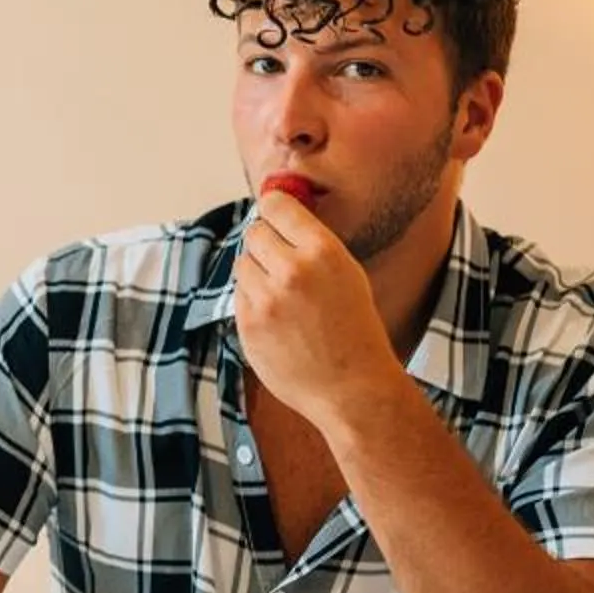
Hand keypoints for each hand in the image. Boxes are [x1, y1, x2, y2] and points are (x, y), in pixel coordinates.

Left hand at [234, 192, 405, 431]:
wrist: (351, 387)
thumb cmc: (354, 329)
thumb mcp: (346, 272)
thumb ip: (311, 244)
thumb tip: (276, 212)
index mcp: (323, 251)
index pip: (277, 206)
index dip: (273, 208)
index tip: (273, 213)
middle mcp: (292, 270)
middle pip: (254, 232)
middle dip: (265, 243)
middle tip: (280, 262)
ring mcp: (267, 299)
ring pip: (242, 263)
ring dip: (256, 272)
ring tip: (282, 295)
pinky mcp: (249, 324)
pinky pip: (238, 294)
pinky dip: (252, 300)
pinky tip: (276, 317)